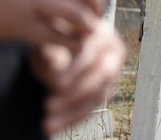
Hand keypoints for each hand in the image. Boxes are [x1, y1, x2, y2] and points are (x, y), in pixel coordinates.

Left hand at [31, 19, 126, 135]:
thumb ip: (54, 49)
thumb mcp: (52, 37)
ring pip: (97, 95)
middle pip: (100, 76)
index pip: (92, 54)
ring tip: (48, 124)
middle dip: (74, 94)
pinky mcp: (106, 89)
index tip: (55, 82)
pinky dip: (74, 118)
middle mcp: (113, 52)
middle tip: (48, 107)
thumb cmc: (56, 35)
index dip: (75, 70)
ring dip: (72, 113)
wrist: (64, 40)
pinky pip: (93, 107)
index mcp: (102, 34)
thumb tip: (53, 69)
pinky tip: (56, 126)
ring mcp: (112, 72)